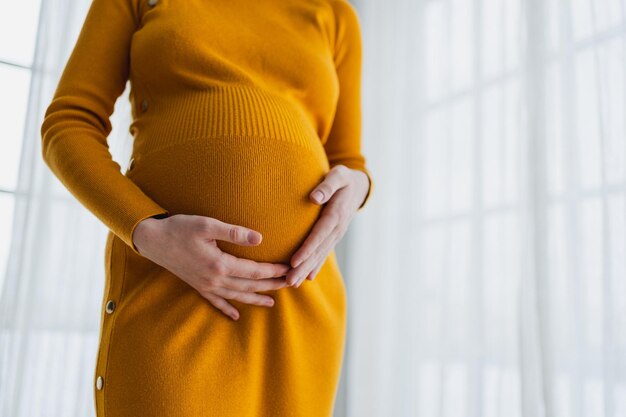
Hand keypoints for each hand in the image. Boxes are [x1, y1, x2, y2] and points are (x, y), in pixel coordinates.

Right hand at [133, 214, 290, 320]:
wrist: (152, 240)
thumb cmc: (180, 229)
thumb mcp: (207, 225)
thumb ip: (234, 232)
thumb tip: (260, 238)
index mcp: (220, 264)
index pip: (254, 270)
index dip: (273, 270)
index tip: (289, 269)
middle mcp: (214, 279)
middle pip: (249, 286)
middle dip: (271, 285)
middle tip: (290, 284)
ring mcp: (205, 285)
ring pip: (236, 296)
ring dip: (255, 299)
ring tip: (271, 302)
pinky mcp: (197, 286)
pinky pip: (216, 302)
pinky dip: (227, 309)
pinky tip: (236, 316)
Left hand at [286, 165, 369, 287]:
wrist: (358, 186)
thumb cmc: (343, 178)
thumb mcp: (338, 175)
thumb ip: (327, 186)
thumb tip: (314, 197)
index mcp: (336, 214)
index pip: (319, 234)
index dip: (308, 249)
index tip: (294, 261)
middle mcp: (337, 228)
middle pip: (318, 251)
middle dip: (303, 267)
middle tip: (288, 281)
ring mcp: (336, 234)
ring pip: (320, 255)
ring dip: (307, 270)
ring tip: (292, 283)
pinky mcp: (334, 236)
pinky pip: (324, 253)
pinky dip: (316, 266)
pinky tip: (308, 278)